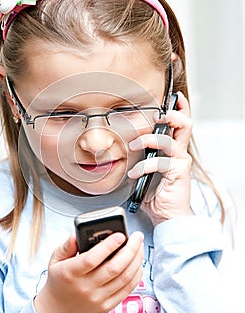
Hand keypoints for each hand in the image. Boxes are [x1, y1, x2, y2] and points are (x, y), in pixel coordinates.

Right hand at [34, 231, 143, 312]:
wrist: (59, 311)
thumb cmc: (59, 281)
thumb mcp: (55, 260)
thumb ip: (67, 246)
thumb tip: (77, 234)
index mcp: (70, 273)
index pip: (92, 259)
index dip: (109, 246)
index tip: (120, 235)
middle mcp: (85, 287)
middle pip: (114, 268)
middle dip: (131, 249)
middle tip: (137, 237)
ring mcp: (98, 298)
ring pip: (125, 278)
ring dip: (136, 260)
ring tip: (139, 246)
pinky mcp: (107, 306)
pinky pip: (127, 289)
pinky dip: (136, 274)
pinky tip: (137, 263)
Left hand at [128, 91, 191, 225]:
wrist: (166, 216)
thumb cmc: (155, 192)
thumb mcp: (146, 168)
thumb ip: (143, 154)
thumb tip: (126, 141)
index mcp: (173, 148)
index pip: (181, 123)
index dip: (180, 107)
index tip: (174, 96)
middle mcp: (179, 152)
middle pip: (185, 124)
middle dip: (170, 115)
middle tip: (156, 115)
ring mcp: (180, 162)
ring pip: (169, 140)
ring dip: (148, 139)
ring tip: (133, 145)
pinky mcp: (178, 173)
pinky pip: (159, 162)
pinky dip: (143, 166)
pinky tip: (134, 174)